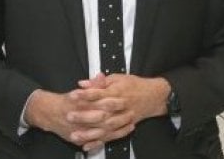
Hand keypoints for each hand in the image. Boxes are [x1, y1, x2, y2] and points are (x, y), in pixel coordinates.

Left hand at [25, 74, 169, 151]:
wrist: (153, 96)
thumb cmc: (134, 85)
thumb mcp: (117, 78)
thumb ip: (99, 82)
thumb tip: (83, 83)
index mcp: (118, 92)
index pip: (99, 93)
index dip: (85, 94)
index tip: (73, 95)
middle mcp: (121, 106)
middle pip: (101, 113)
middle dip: (84, 115)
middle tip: (70, 116)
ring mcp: (123, 119)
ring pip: (105, 128)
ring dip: (90, 133)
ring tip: (75, 135)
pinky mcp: (124, 128)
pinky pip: (110, 138)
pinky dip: (99, 142)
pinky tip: (88, 146)